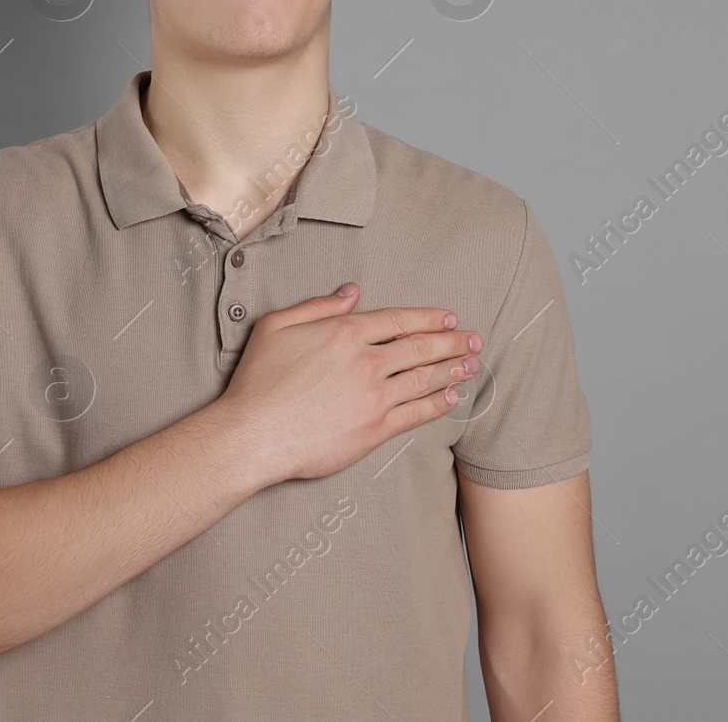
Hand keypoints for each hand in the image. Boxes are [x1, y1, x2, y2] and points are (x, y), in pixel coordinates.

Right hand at [216, 282, 482, 483]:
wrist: (253, 435)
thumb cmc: (258, 381)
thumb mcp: (276, 327)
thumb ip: (318, 307)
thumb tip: (352, 293)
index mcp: (345, 333)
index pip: (398, 320)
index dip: (428, 318)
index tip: (449, 317)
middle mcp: (366, 362)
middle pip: (420, 347)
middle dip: (452, 341)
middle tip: (473, 338)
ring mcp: (374, 397)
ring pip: (424, 379)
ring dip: (453, 369)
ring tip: (472, 363)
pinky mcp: (374, 429)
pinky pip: (416, 414)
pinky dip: (439, 403)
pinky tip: (453, 397)